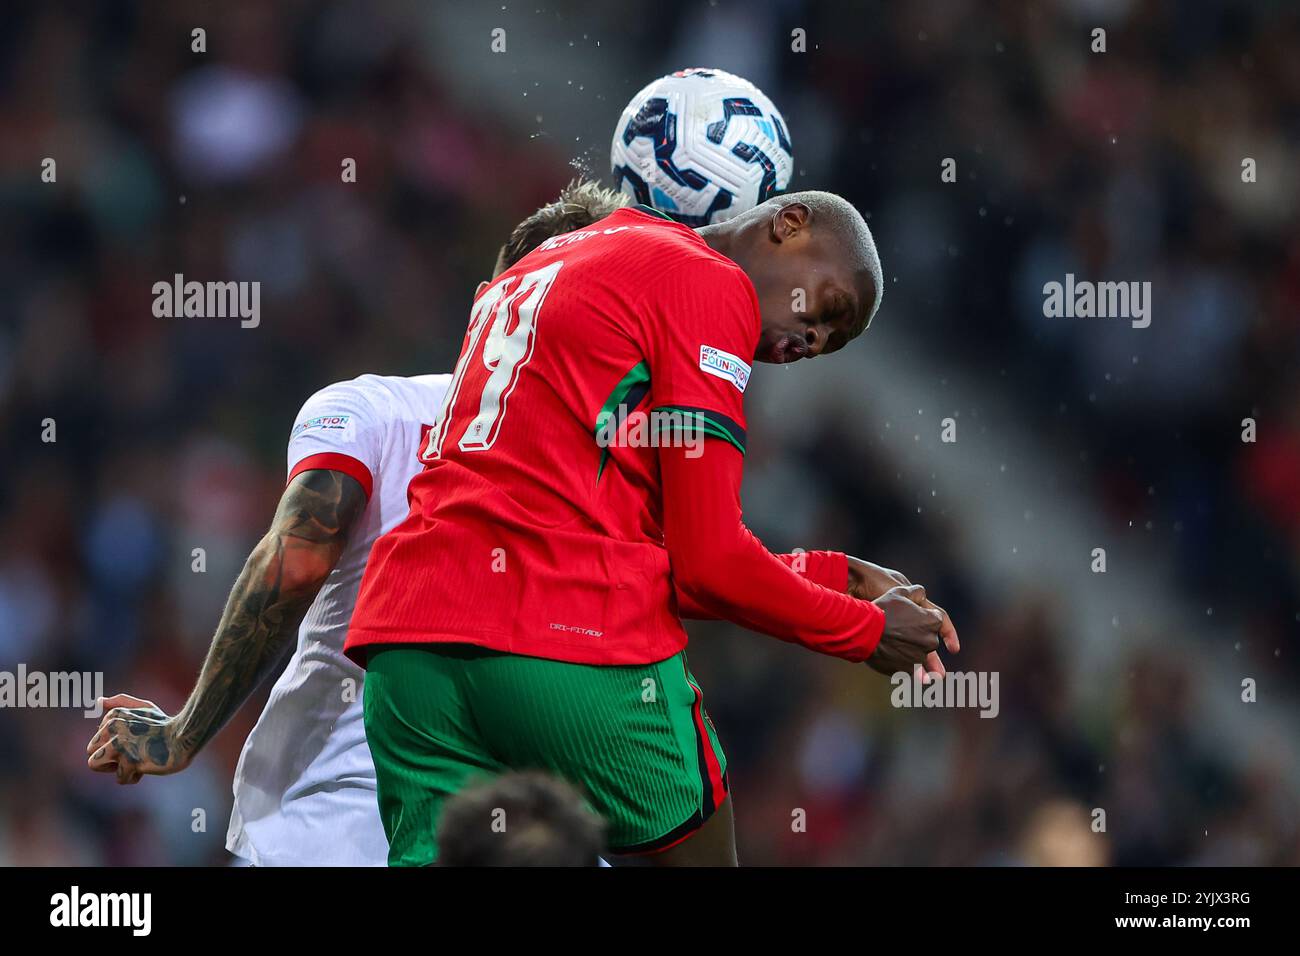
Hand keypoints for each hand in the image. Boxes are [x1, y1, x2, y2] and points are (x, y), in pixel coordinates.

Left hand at [85, 694, 191, 784]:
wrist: (185, 737)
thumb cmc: (164, 725)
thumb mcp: (143, 708)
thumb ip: (119, 703)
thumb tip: (98, 702)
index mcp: (113, 716)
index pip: (97, 738)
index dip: (115, 744)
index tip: (134, 740)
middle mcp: (113, 727)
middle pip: (92, 751)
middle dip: (110, 757)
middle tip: (133, 752)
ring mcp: (120, 744)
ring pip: (94, 764)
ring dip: (114, 767)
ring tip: (133, 762)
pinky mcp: (129, 759)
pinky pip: (120, 778)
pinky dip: (133, 776)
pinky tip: (146, 766)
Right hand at [848, 557, 959, 673]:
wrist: (865, 631)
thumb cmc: (881, 610)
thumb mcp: (898, 592)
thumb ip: (915, 592)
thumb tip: (921, 593)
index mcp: (932, 621)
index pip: (935, 620)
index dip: (923, 618)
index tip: (912, 618)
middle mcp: (931, 640)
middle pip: (929, 638)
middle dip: (919, 636)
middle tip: (901, 632)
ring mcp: (920, 657)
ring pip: (921, 655)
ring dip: (914, 653)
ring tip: (899, 650)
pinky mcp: (909, 670)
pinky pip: (918, 674)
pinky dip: (918, 675)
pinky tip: (920, 677)